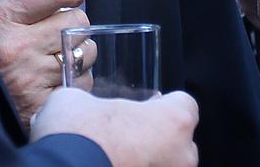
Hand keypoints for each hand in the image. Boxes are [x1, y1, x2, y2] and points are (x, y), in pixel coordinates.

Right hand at [0, 0, 90, 131]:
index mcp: (3, 19)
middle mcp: (20, 47)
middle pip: (78, 21)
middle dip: (73, 23)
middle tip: (59, 30)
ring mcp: (33, 77)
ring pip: (85, 53)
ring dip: (77, 52)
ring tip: (57, 55)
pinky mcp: (44, 102)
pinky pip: (81, 82)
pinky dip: (75, 80)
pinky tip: (55, 79)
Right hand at [33, 87, 199, 166]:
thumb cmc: (76, 135)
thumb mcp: (79, 99)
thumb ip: (96, 103)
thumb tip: (85, 107)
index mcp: (174, 121)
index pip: (184, 105)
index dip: (162, 105)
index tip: (145, 108)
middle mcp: (182, 156)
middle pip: (179, 142)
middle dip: (156, 140)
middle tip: (124, 139)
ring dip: (145, 163)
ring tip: (114, 160)